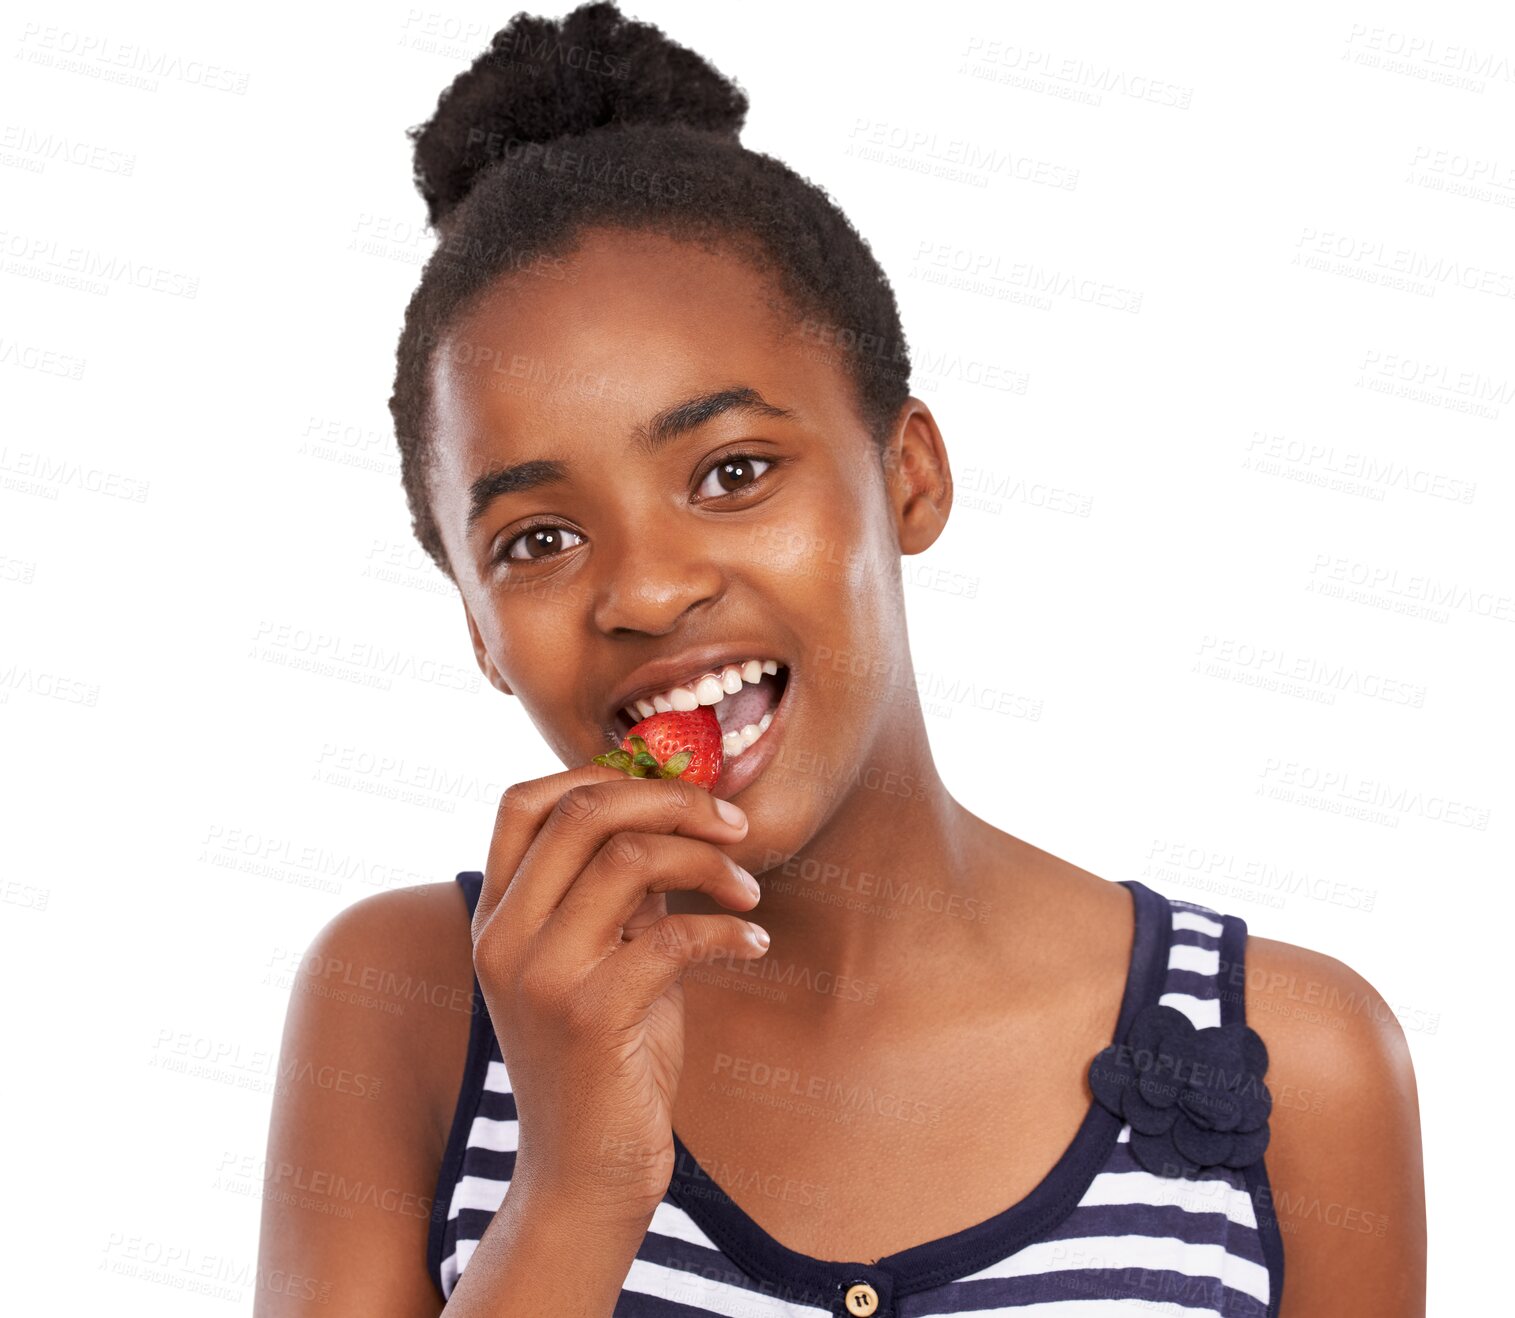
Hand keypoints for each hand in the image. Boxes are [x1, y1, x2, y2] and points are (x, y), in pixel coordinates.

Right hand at [471, 763, 767, 1219]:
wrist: (584, 1177)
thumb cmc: (604, 1058)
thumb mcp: (600, 957)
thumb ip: (616, 889)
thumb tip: (671, 809)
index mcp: (496, 914)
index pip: (525, 800)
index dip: (606, 773)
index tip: (678, 789)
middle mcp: (503, 936)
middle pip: (583, 811)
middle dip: (673, 800)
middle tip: (733, 824)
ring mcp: (539, 976)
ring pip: (628, 858)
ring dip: (708, 862)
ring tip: (748, 893)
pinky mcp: (589, 1018)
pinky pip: (672, 935)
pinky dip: (729, 931)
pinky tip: (755, 947)